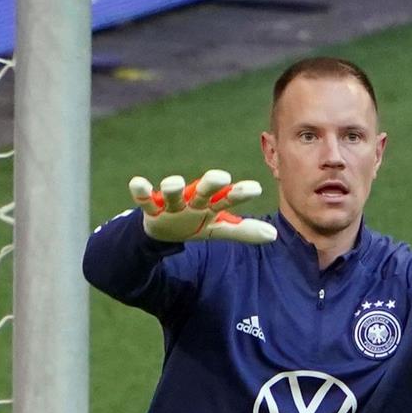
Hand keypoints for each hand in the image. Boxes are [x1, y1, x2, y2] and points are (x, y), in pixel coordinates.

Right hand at [129, 168, 277, 243]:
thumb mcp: (219, 228)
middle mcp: (193, 199)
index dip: (240, 193)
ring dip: (172, 186)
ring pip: (172, 192)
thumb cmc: (196, 222)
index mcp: (211, 204)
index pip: (229, 198)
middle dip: (211, 183)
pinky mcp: (151, 208)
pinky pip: (144, 199)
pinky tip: (138, 183)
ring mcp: (171, 203)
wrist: (164, 228)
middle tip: (221, 176)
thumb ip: (244, 231)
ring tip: (174, 182)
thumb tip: (274, 236)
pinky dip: (140, 191)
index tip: (256, 189)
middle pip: (203, 190)